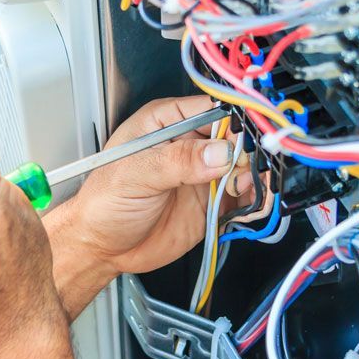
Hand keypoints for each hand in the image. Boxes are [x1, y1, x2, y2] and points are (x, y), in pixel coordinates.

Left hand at [46, 96, 249, 286]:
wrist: (103, 248)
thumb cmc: (103, 204)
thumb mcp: (135, 175)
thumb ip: (177, 161)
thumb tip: (218, 151)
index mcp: (167, 122)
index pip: (212, 110)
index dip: (232, 123)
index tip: (242, 142)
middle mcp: (190, 144)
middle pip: (236, 138)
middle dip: (248, 154)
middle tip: (243, 172)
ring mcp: (204, 174)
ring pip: (245, 167)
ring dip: (255, 178)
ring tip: (246, 191)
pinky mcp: (214, 202)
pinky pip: (245, 196)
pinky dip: (255, 201)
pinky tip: (250, 206)